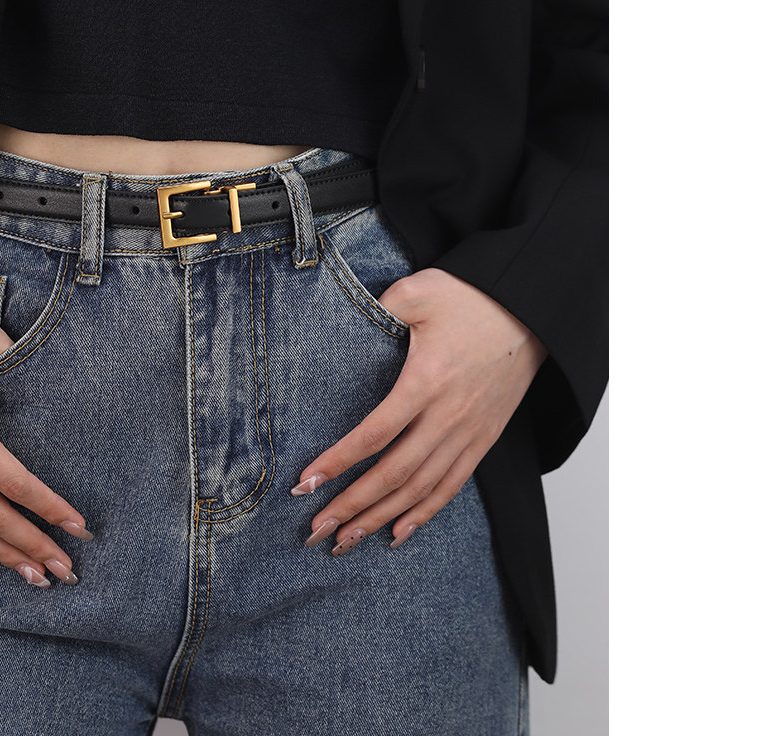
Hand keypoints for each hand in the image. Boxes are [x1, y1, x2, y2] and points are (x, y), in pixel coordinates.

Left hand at [291, 267, 547, 552]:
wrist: (528, 308)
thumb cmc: (470, 296)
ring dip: (381, 519)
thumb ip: (378, 308)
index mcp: (426, 382)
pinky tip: (398, 533)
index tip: (306, 483)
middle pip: (394, 474)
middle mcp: (448, 416)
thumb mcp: (417, 291)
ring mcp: (468, 432)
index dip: (339, 463)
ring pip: (420, 489)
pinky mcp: (484, 438)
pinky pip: (452, 485)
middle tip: (315, 531)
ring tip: (346, 542)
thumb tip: (347, 319)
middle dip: (352, 506)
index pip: (375, 434)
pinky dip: (424, 513)